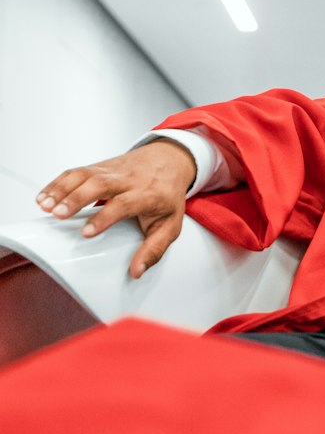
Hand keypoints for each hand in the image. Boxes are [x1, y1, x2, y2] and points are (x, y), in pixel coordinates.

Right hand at [36, 140, 196, 277]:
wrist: (168, 161)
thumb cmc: (167, 196)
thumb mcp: (171, 225)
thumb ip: (154, 249)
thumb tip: (137, 271)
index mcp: (148, 194)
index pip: (124, 203)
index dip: (105, 217)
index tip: (86, 233)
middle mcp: (128, 179)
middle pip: (100, 184)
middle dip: (76, 198)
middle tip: (58, 215)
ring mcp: (111, 170)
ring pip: (84, 175)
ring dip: (61, 189)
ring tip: (44, 206)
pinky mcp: (98, 166)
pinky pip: (75, 172)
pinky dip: (57, 183)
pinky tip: (43, 197)